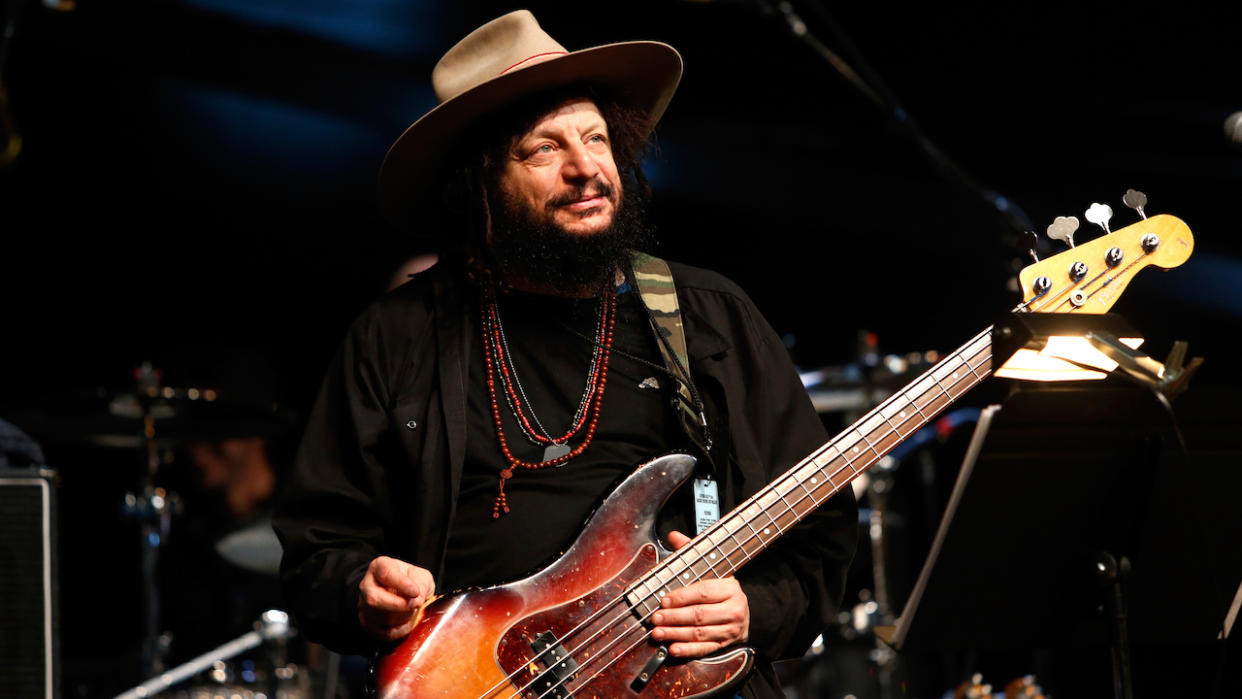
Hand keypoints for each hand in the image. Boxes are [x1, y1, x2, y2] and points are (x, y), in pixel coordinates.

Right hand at [357, 556, 434, 641]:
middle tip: (414, 605)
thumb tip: (416, 599)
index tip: (415, 592)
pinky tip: (406, 624)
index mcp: (380, 566)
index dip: (401, 584)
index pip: (386, 573)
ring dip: (400, 618)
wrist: (402, 593)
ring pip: (377, 617)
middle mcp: (367, 584)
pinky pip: (379, 631)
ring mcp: (363, 604)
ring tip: (412, 612)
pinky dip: (396, 631)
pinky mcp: (366, 621)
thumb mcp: (421, 576)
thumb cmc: (411, 581)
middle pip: (373, 599)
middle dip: (398, 605)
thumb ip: (421, 585)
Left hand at [650, 530, 749, 657]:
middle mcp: (733, 609)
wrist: (744, 613)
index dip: (681, 597)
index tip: (664, 600)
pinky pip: (705, 649)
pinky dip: (688, 650)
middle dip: (674, 617)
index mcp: (730, 588)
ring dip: (676, 634)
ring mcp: (730, 629)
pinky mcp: (725, 644)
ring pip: (700, 634)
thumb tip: (673, 536)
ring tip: (658, 633)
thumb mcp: (712, 569)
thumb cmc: (722, 590)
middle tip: (656, 618)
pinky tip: (673, 649)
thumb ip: (691, 553)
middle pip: (700, 614)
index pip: (703, 592)